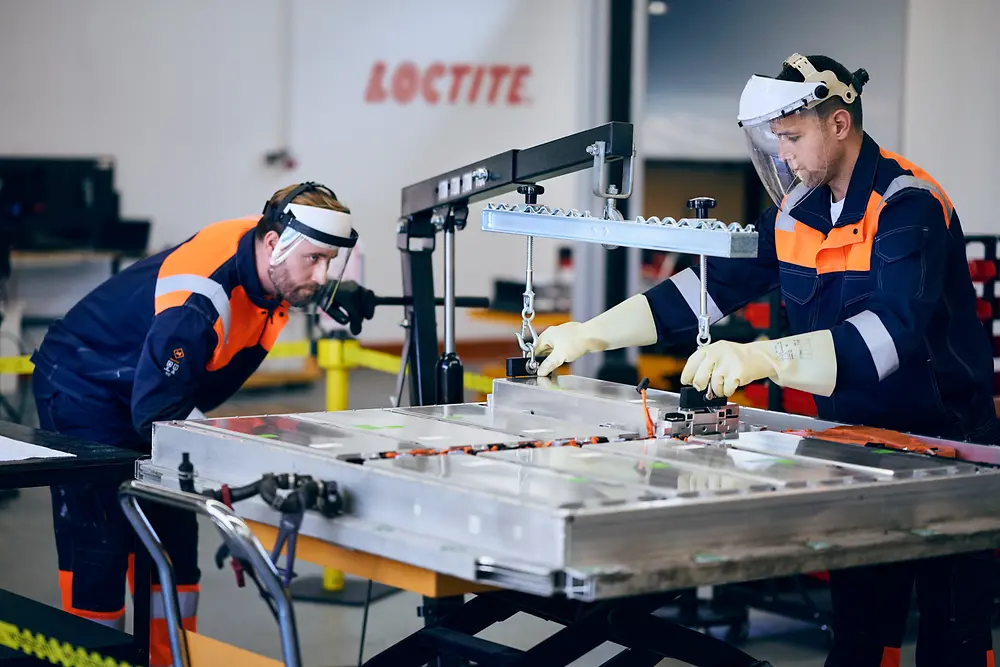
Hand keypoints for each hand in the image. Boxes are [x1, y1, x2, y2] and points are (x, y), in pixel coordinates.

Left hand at [324, 281, 375, 335]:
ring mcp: (358, 287)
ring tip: (364, 316)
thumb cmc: (324, 297)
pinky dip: (378, 302)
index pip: (355, 312)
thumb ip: (338, 315)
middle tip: (355, 325)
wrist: (322, 283)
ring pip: (370, 299)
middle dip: (359, 318)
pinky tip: (400, 302)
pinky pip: (372, 296)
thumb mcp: (327, 307)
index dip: (356, 323)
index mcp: (344, 294)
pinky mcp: (361, 289)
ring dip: (367, 309)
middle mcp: (353, 288)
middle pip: (363, 307)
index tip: (355, 331)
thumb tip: (349, 322)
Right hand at [534, 322, 603, 376]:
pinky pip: (561, 350)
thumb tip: (540, 371)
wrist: (595, 336)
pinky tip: (561, 362)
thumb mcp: (560, 356)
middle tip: (542, 370)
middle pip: (543, 349)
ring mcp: (562, 337)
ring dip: (551, 359)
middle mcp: (554, 335)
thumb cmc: (578, 340)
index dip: (532, 358)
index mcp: (548, 335)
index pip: (535, 348)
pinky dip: (559, 356)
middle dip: (542, 359)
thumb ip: (548, 364)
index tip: (532, 367)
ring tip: (551, 368)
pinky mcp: (570, 340)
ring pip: (552, 350)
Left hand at [681, 331, 837, 397]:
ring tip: (725, 381)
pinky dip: (728, 390)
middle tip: (705, 386)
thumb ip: (704, 363)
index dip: (687, 375)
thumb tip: (691, 381)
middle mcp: (716, 355)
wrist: (760, 356)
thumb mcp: (717, 353)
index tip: (686, 382)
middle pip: (699, 379)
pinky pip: (726, 390)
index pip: (691, 363)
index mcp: (709, 349)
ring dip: (718, 389)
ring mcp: (726, 364)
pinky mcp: (736, 374)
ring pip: (713, 387)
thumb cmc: (736, 356)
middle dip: (701, 386)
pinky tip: (732, 383)